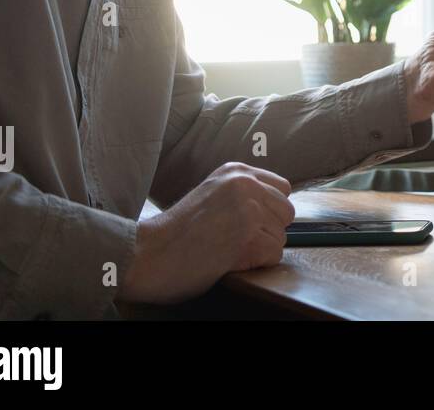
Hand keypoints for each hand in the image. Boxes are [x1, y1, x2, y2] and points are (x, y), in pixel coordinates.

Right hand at [118, 162, 294, 305]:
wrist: (147, 253)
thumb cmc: (176, 232)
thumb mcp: (211, 194)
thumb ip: (242, 193)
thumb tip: (278, 207)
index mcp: (237, 171)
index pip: (283, 188)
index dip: (270, 210)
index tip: (250, 223)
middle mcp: (245, 184)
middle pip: (286, 212)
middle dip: (268, 230)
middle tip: (237, 240)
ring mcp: (247, 208)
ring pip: (281, 236)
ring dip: (260, 249)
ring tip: (228, 249)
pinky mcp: (247, 235)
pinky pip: (274, 254)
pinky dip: (257, 263)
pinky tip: (230, 260)